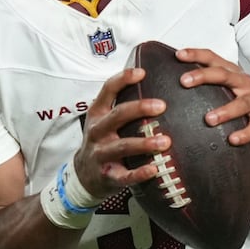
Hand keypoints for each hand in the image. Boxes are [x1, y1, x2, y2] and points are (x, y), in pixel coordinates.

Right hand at [70, 67, 169, 193]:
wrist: (84, 174)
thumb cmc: (101, 141)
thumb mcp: (103, 119)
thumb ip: (120, 104)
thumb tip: (152, 81)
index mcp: (97, 113)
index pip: (107, 90)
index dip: (123, 79)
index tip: (142, 73)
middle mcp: (98, 131)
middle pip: (117, 115)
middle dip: (139, 109)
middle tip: (161, 105)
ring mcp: (101, 153)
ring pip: (123, 146)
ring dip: (144, 143)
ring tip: (165, 141)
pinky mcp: (108, 175)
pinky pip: (125, 176)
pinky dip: (140, 173)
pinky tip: (154, 169)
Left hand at [175, 47, 249, 145]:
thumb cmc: (245, 97)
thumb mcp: (229, 86)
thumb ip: (208, 83)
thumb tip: (173, 82)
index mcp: (232, 73)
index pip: (213, 59)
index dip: (196, 55)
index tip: (178, 55)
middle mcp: (244, 83)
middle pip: (224, 75)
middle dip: (203, 76)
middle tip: (184, 81)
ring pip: (241, 103)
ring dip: (225, 111)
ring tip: (209, 119)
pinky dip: (244, 133)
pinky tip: (232, 140)